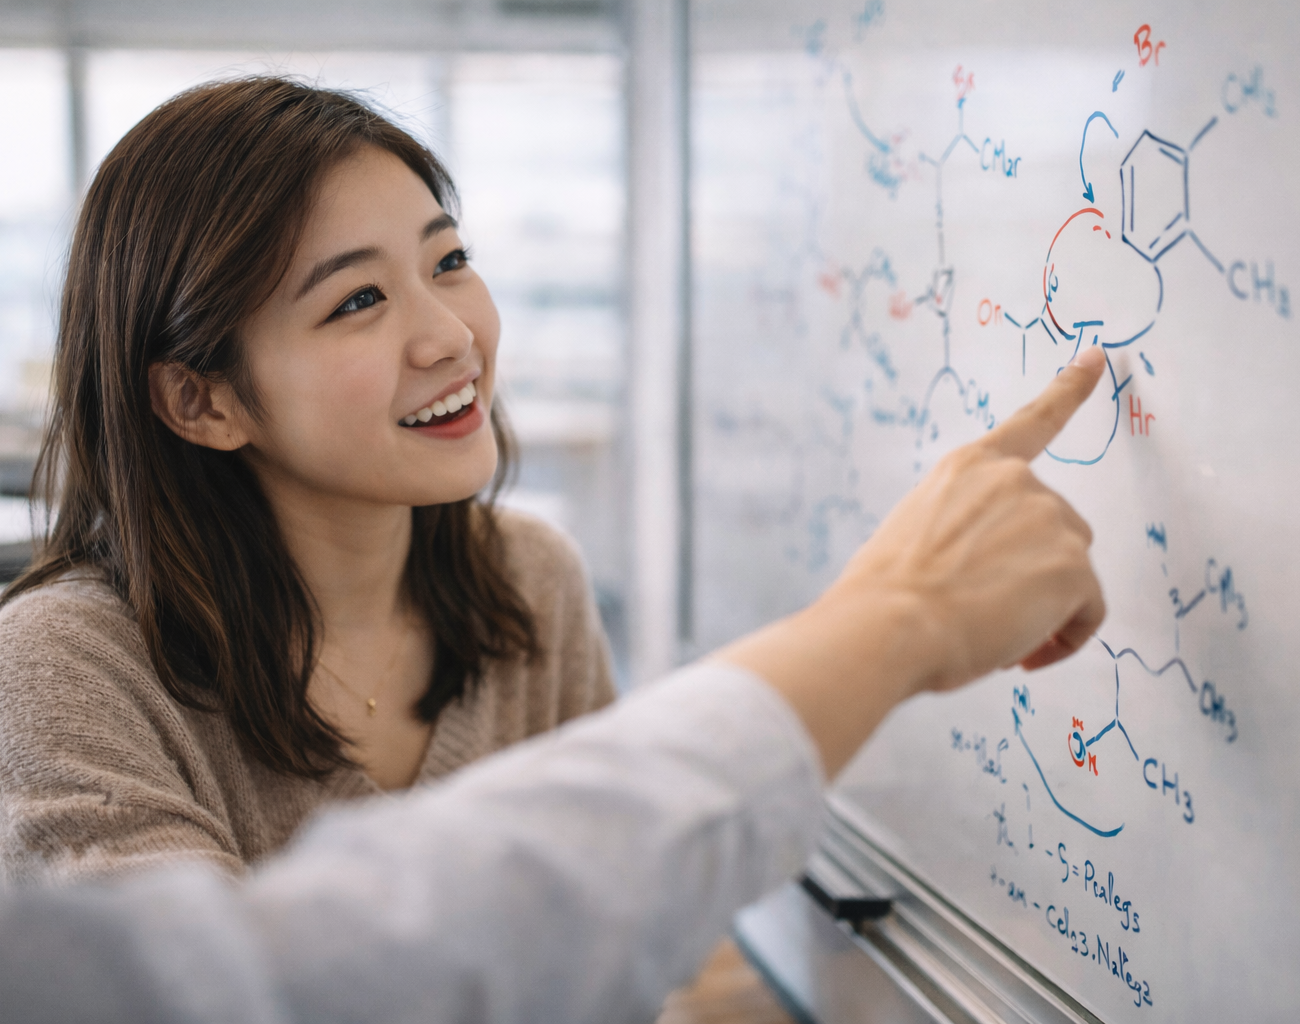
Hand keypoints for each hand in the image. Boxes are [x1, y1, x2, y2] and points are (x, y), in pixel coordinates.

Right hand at [829, 344, 1106, 691]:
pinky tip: (1026, 656)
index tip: (1097, 360)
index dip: (1068, 390)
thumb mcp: (914, 537)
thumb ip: (963, 531)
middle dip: (1034, 570)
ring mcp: (1049, 520)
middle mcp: (1015, 481)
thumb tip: (985, 572)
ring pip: (1070, 571)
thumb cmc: (883, 596)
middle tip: (987, 614)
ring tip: (994, 636)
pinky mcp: (1073, 567)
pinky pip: (1087, 613)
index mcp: (968, 468)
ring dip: (1045, 607)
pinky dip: (1066, 639)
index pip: (1032, 422)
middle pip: (1056, 527)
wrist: (888, 625)